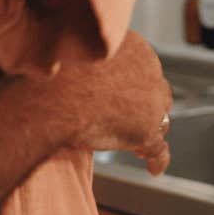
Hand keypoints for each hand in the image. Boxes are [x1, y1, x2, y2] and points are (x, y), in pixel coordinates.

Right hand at [50, 31, 171, 174]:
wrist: (54, 93)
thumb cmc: (54, 70)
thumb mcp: (75, 50)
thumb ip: (86, 57)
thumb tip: (69, 63)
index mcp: (132, 46)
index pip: (143, 66)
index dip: (134, 83)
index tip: (122, 92)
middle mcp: (149, 69)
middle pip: (156, 90)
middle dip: (146, 104)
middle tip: (131, 117)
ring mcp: (151, 102)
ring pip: (159, 118)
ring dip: (151, 129)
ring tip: (139, 144)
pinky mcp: (145, 131)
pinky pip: (158, 149)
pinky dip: (157, 160)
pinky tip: (153, 169)